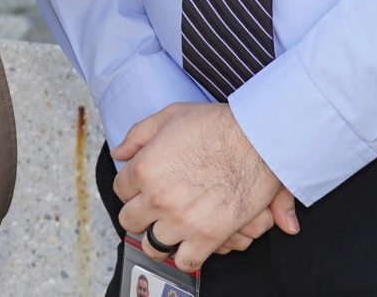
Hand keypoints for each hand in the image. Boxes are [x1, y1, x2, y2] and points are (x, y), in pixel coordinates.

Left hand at [110, 102, 297, 272]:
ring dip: (159, 238)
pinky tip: (190, 243)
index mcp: (145, 168)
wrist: (258, 140)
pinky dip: (185, 256)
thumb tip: (119, 154)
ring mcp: (182, 220)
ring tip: (170, 228)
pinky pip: (184, 261)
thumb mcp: (170, 115)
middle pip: (130, 221)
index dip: (132, 188)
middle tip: (155, 209)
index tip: (144, 188)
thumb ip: (138, 135)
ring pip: (152, 246)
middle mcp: (158, 198)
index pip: (120, 190)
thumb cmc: (217, 125)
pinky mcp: (208, 237)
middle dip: (141, 214)